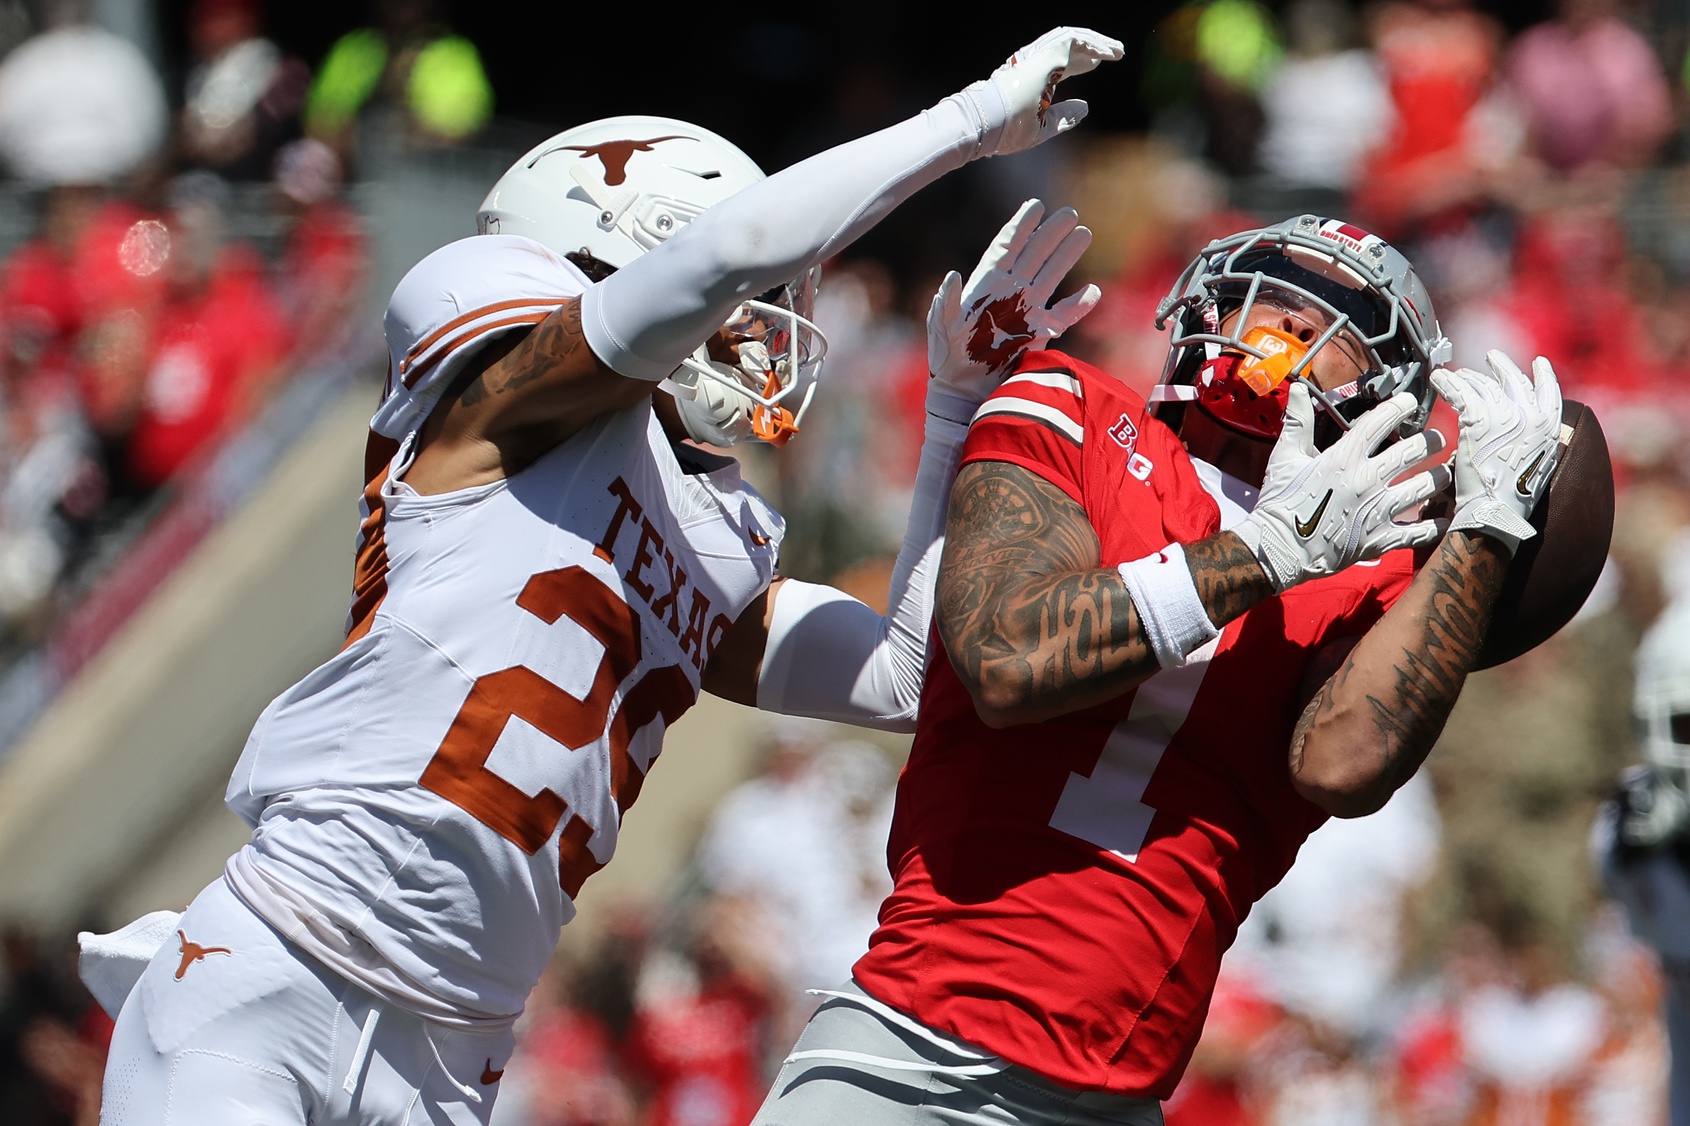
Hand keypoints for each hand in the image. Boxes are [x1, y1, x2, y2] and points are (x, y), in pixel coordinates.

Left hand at [927, 199, 1099, 421]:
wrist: (962, 386)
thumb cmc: (945, 354)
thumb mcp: (940, 325)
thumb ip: (947, 301)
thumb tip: (953, 276)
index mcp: (986, 283)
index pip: (1006, 246)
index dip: (1021, 226)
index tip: (1036, 206)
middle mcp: (1009, 291)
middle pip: (1034, 254)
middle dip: (1051, 233)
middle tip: (1070, 213)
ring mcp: (1026, 309)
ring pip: (1051, 276)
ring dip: (1067, 256)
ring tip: (1084, 234)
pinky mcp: (1039, 333)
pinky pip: (1064, 315)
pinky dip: (1078, 305)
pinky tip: (1092, 291)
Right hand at [964, 27, 1124, 156]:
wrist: (992, 122)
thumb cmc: (1008, 131)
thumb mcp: (1042, 128)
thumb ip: (1063, 117)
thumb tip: (1086, 108)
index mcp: (1032, 79)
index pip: (1060, 63)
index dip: (1080, 62)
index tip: (1097, 64)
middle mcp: (1035, 63)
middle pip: (1070, 47)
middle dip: (1094, 47)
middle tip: (1117, 52)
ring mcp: (1039, 56)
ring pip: (1074, 38)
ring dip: (1098, 42)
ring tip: (1118, 50)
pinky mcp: (1046, 54)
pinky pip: (1075, 40)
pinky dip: (1094, 44)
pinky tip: (1109, 53)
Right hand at [1236, 385, 1448, 592]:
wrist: (1279, 549)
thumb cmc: (1281, 503)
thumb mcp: (1284, 458)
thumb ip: (1298, 421)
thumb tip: (1301, 390)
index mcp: (1344, 458)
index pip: (1380, 422)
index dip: (1399, 407)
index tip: (1410, 402)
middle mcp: (1366, 481)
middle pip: (1413, 452)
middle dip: (1432, 440)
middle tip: (1439, 438)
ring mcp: (1377, 511)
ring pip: (1424, 487)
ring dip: (1440, 476)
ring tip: (1446, 471)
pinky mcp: (1380, 539)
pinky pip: (1418, 531)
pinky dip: (1434, 524)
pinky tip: (1445, 518)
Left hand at [1429, 351, 1561, 555]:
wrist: (1495, 512)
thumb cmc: (1510, 499)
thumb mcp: (1535, 466)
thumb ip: (1532, 442)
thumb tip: (1520, 432)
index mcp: (1549, 429)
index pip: (1550, 392)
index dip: (1543, 375)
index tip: (1538, 362)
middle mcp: (1532, 417)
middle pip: (1514, 382)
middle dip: (1501, 367)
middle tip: (1490, 357)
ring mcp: (1506, 416)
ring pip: (1484, 386)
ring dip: (1470, 377)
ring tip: (1459, 374)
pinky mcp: (1479, 419)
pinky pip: (1461, 393)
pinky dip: (1447, 383)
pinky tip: (1438, 378)